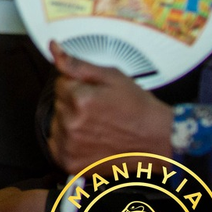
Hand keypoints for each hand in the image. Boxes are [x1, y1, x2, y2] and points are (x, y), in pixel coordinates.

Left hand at [49, 42, 173, 172]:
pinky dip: (67, 143)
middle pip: (58, 103)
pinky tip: (89, 140)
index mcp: (79, 98)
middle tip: (101, 111)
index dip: (79, 86)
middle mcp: (71, 123)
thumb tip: (53, 48)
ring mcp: (69, 145)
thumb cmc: (138, 108)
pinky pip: (56, 146)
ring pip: (56, 124)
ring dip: (70, 123)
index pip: (60, 83)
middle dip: (74, 104)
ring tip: (98, 127)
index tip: (97, 94)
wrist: (158, 140)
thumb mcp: (111, 76)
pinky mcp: (70, 162)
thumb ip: (77, 64)